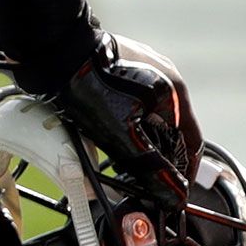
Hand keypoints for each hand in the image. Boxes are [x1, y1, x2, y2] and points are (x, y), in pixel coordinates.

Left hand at [50, 35, 201, 192]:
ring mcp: (143, 66)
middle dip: (160, 158)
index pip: (192, 142)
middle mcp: (164, 75)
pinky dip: (128, 121)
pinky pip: (132, 99)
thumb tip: (174, 195)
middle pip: (171, 129)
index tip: (175, 191)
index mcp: (174, 91)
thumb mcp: (123, 135)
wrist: (53, 49)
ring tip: (123, 162)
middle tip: (144, 180)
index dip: (185, 172)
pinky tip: (109, 134)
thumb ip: (151, 167)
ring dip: (142, 140)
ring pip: (150, 114)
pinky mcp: (121, 63)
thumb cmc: (90, 88)